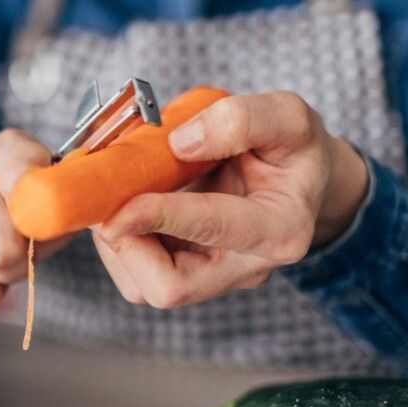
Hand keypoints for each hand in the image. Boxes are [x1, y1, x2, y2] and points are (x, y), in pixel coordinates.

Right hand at [0, 129, 67, 326]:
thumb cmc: (4, 212)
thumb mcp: (44, 203)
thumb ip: (60, 215)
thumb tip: (58, 230)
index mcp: (7, 149)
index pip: (32, 190)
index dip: (42, 225)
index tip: (41, 231)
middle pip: (3, 251)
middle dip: (15, 267)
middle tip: (13, 256)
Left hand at [94, 91, 368, 308]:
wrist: (296, 182)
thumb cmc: (292, 151)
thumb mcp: (289, 117)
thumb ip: (243, 120)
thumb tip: (180, 142)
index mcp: (279, 229)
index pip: (210, 229)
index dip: (158, 215)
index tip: (117, 206)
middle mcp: (245, 268)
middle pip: (168, 287)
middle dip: (127, 246)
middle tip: (110, 201)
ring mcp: (213, 280)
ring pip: (142, 287)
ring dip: (117, 243)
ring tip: (123, 195)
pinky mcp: (186, 280)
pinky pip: (136, 278)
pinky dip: (120, 243)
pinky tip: (130, 209)